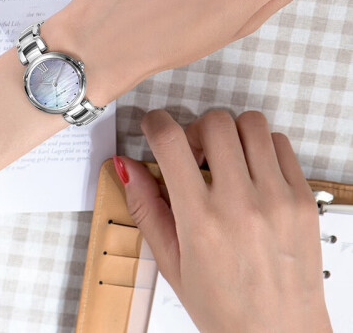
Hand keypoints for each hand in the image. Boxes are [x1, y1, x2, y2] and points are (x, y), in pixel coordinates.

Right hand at [115, 110, 330, 331]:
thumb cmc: (223, 307)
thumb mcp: (170, 262)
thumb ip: (145, 207)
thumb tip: (125, 166)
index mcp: (200, 220)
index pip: (170, 142)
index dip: (154, 122)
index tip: (154, 126)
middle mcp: (241, 203)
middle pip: (214, 122)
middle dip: (195, 129)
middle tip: (194, 154)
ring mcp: (278, 198)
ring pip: (250, 124)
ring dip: (230, 134)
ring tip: (226, 161)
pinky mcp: (304, 199)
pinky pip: (281, 144)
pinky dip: (261, 147)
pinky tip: (253, 173)